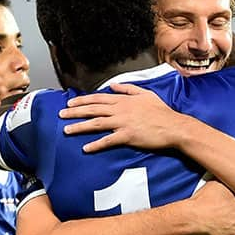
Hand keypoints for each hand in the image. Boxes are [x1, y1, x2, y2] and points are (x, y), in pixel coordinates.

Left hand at [59, 83, 186, 152]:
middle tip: (61, 115)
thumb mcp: (145, 94)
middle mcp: (120, 110)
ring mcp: (123, 123)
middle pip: (93, 110)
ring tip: (66, 130)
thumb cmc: (161, 111)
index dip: (82, 101)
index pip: (98, 99)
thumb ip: (127, 89)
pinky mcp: (128, 136)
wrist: (174, 126)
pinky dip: (96, 144)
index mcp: (123, 100)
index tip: (70, 103)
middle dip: (75, 112)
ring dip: (80, 127)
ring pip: (96, 123)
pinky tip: (86, 148)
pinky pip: (108, 140)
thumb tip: (113, 86)